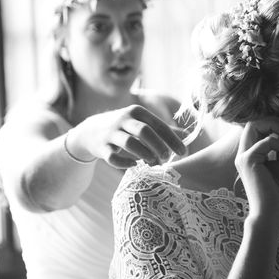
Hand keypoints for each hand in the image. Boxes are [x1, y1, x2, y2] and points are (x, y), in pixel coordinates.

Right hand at [69, 105, 186, 167]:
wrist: (90, 131)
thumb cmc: (124, 129)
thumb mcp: (142, 124)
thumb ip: (164, 130)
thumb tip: (188, 135)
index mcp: (137, 112)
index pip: (159, 125)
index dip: (172, 140)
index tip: (183, 153)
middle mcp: (123, 120)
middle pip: (145, 131)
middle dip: (158, 146)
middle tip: (166, 158)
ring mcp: (110, 133)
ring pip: (129, 143)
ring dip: (144, 155)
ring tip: (152, 163)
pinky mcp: (100, 147)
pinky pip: (113, 157)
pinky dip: (125, 163)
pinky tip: (133, 165)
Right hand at [235, 120, 278, 219]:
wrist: (272, 214)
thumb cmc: (278, 194)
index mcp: (250, 154)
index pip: (257, 126)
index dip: (276, 125)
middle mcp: (243, 153)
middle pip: (254, 121)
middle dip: (275, 122)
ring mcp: (243, 156)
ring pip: (255, 124)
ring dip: (277, 128)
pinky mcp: (248, 160)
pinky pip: (267, 141)